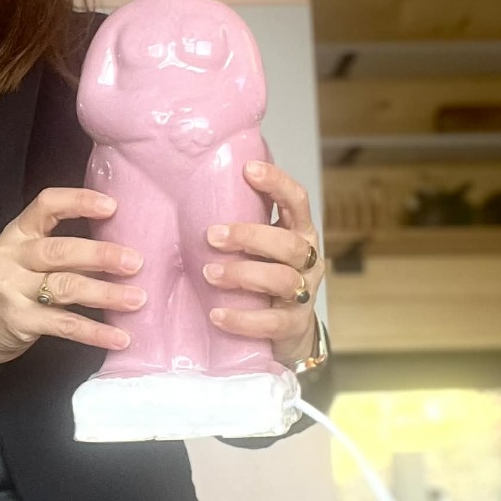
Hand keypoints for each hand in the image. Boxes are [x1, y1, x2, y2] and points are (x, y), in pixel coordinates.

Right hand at [0, 188, 146, 364]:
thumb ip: (61, 246)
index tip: (113, 207)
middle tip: (135, 261)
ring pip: (64, 287)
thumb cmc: (14, 282)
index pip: (46, 205)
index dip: (79, 202)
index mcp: (17, 232)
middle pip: (59, 250)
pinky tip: (120, 337)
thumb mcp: (26, 254)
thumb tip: (121, 244)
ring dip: (105, 294)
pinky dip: (95, 332)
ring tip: (137, 299)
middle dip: (100, 255)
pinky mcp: (20, 321)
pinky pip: (63, 325)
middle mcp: (13, 256)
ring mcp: (13, 289)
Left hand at [203, 160, 324, 367]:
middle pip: (289, 243)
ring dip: (243, 274)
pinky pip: (271, 322)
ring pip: (281, 279)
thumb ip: (241, 221)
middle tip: (211, 236)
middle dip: (249, 236)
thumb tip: (192, 190)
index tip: (248, 169)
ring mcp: (304, 293)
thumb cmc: (262, 274)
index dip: (277, 183)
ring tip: (209, 273)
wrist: (285, 331)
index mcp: (299, 232)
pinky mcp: (294, 325)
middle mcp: (308, 260)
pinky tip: (217, 314)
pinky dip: (242, 318)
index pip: (297, 201)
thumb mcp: (257, 245)